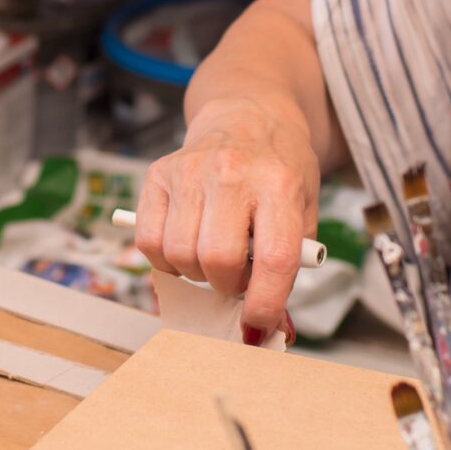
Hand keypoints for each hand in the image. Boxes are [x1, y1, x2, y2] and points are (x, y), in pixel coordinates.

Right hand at [132, 95, 319, 338]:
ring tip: (213, 255)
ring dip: (196, 272)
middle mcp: (232, 172)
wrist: (248, 117)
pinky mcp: (157, 174)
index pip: (274, 258)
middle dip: (226, 285)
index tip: (258, 324)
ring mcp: (189, 170)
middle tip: (236, 277)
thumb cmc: (278, 172)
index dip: (265, 303)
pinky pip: (148, 241)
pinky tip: (185, 244)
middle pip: (218, 259)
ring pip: (179, 255)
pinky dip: (165, 259)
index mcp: (279, 183)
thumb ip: (290, 269)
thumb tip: (271, 331)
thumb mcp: (302, 212)